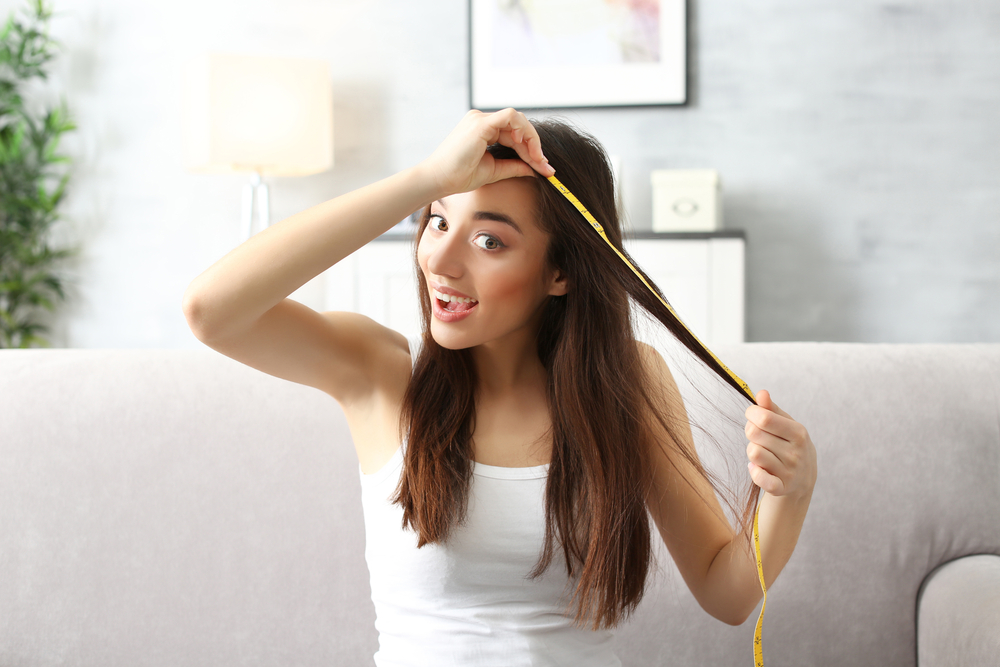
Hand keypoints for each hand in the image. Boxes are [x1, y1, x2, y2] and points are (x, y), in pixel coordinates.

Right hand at [417, 108, 556, 197]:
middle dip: (534, 146)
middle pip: (518, 127)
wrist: (439, 180)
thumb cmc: (459, 176)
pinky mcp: (481, 123)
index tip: (543, 168)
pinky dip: (522, 130)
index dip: (531, 150)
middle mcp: (481, 121)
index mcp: (483, 130)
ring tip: (537, 159)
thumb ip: (514, 166)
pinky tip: (525, 146)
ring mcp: (480, 119)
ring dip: (531, 140)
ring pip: (517, 120)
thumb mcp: (494, 170)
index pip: (514, 135)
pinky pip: (510, 117)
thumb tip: (535, 169)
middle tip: (545, 166)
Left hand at [744, 390, 816, 499]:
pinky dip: (753, 471)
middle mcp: (796, 453)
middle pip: (754, 434)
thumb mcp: (785, 424)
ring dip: (752, 451)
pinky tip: (757, 468)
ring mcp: (789, 471)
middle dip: (751, 432)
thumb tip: (761, 393)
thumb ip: (771, 408)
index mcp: (798, 433)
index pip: (764, 418)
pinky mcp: (780, 487)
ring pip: (753, 453)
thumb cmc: (789, 444)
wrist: (803, 478)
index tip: (752, 415)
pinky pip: (758, 477)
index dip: (751, 414)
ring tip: (762, 452)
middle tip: (758, 436)